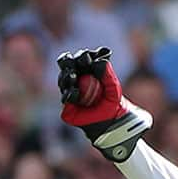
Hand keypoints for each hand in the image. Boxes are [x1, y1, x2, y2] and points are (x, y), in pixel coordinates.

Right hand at [57, 47, 151, 161]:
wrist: (111, 123)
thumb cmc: (113, 102)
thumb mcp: (114, 87)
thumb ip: (108, 74)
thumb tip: (101, 61)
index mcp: (86, 71)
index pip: (81, 58)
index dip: (83, 56)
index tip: (89, 57)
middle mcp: (76, 78)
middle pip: (66, 65)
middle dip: (69, 62)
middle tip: (75, 62)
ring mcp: (69, 90)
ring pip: (63, 79)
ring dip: (67, 76)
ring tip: (73, 76)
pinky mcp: (67, 104)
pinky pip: (66, 97)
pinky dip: (71, 94)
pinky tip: (76, 92)